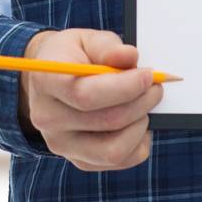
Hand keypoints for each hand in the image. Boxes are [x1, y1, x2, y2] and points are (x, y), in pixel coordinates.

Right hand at [17, 28, 161, 170]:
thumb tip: (130, 57)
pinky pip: (118, 161)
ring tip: (145, 105)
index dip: (124, 87)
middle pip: (106, 121)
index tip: (148, 75)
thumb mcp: (87, 39)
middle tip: (156, 87)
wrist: (51, 79)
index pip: (85, 95)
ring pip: (114, 150)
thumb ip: (108, 46)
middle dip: (141, 102)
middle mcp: (48, 118)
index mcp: (46, 81)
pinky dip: (138, 143)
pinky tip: (138, 122)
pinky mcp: (79, 159)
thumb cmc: (74, 55)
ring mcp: (61, 144)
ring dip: (141, 126)